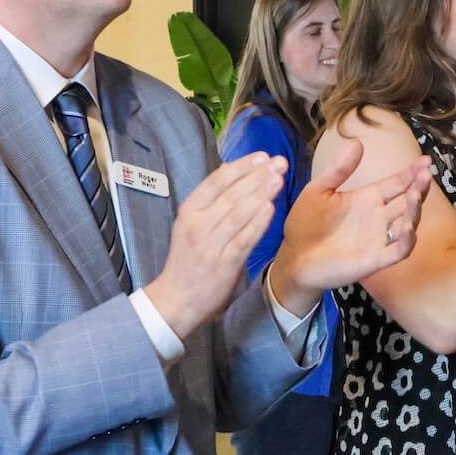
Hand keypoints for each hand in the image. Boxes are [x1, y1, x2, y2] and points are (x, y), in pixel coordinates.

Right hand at [144, 152, 286, 339]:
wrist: (176, 298)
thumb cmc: (188, 259)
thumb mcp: (191, 224)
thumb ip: (211, 202)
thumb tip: (234, 172)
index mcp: (189, 211)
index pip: (216, 181)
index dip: (241, 166)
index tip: (261, 156)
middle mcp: (198, 224)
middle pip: (231, 194)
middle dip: (258, 175)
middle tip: (279, 162)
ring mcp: (211, 244)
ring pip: (239, 213)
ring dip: (261, 193)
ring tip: (279, 179)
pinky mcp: (224, 263)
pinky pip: (244, 239)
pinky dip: (258, 223)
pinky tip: (270, 209)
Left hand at [270, 140, 431, 313]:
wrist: (292, 257)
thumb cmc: (305, 224)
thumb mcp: (319, 190)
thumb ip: (339, 170)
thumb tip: (357, 142)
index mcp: (367, 198)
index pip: (396, 183)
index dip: (411, 172)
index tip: (425, 160)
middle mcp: (378, 217)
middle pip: (407, 201)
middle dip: (419, 188)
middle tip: (426, 175)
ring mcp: (378, 239)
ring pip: (407, 224)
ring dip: (414, 210)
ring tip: (415, 195)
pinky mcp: (374, 259)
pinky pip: (398, 251)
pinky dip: (406, 241)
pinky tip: (409, 229)